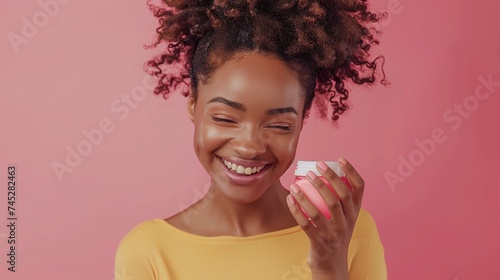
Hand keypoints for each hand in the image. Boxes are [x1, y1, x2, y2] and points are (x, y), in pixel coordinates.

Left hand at [286, 158, 364, 277]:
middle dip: (328, 179)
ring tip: (295, 184)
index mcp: (355, 212)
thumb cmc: (334, 233)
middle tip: (315, 167)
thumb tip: (321, 172)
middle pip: (341, 196)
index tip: (340, 159)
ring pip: (320, 211)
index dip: (351, 172)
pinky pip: (306, 224)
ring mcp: (334, 234)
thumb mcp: (343, 218)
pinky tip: (289, 199)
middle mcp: (348, 222)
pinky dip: (297, 211)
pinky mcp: (320, 243)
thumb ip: (338, 199)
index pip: (359, 188)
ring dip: (306, 195)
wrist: (332, 265)